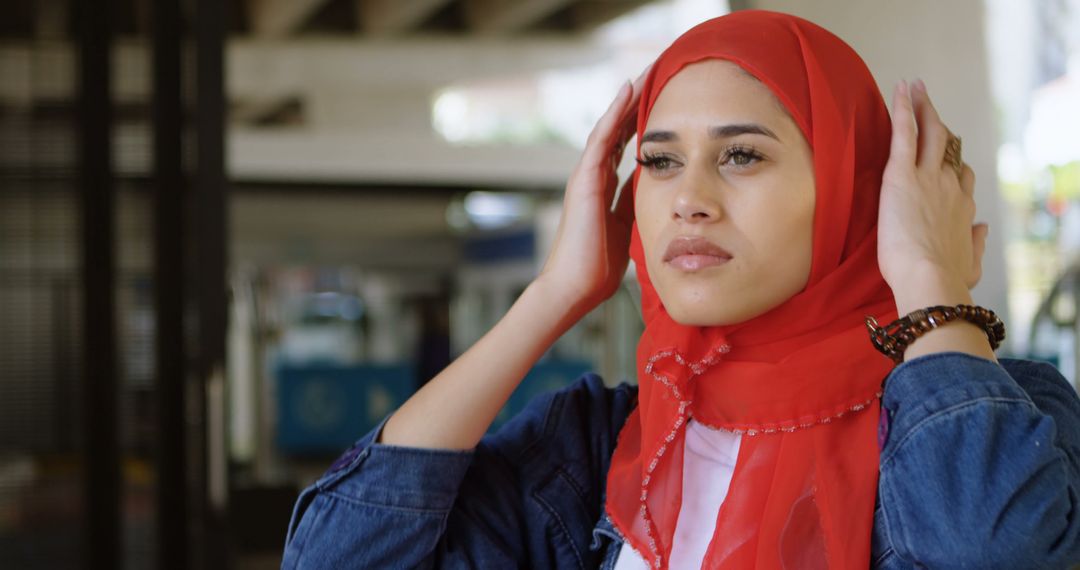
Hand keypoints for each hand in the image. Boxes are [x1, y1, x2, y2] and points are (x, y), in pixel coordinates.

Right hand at [536, 69, 646, 315]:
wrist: (574, 289)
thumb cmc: (598, 269)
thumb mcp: (629, 229)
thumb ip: (638, 207)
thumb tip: (661, 191)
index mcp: (604, 189)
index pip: (627, 147)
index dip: (644, 123)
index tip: (665, 101)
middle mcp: (593, 177)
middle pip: (618, 130)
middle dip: (637, 103)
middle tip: (658, 73)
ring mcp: (585, 176)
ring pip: (609, 127)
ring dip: (627, 99)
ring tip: (646, 71)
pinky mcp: (582, 180)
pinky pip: (600, 139)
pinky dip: (614, 114)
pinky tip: (627, 90)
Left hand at [877, 79, 988, 297]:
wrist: (929, 278)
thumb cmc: (946, 279)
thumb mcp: (969, 263)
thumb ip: (975, 243)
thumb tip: (981, 227)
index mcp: (961, 207)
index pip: (960, 176)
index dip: (952, 163)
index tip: (944, 156)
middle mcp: (949, 185)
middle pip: (947, 145)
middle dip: (938, 121)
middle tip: (929, 102)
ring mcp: (928, 176)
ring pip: (929, 132)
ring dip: (922, 107)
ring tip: (914, 88)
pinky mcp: (902, 175)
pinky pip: (904, 133)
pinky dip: (903, 109)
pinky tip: (899, 90)